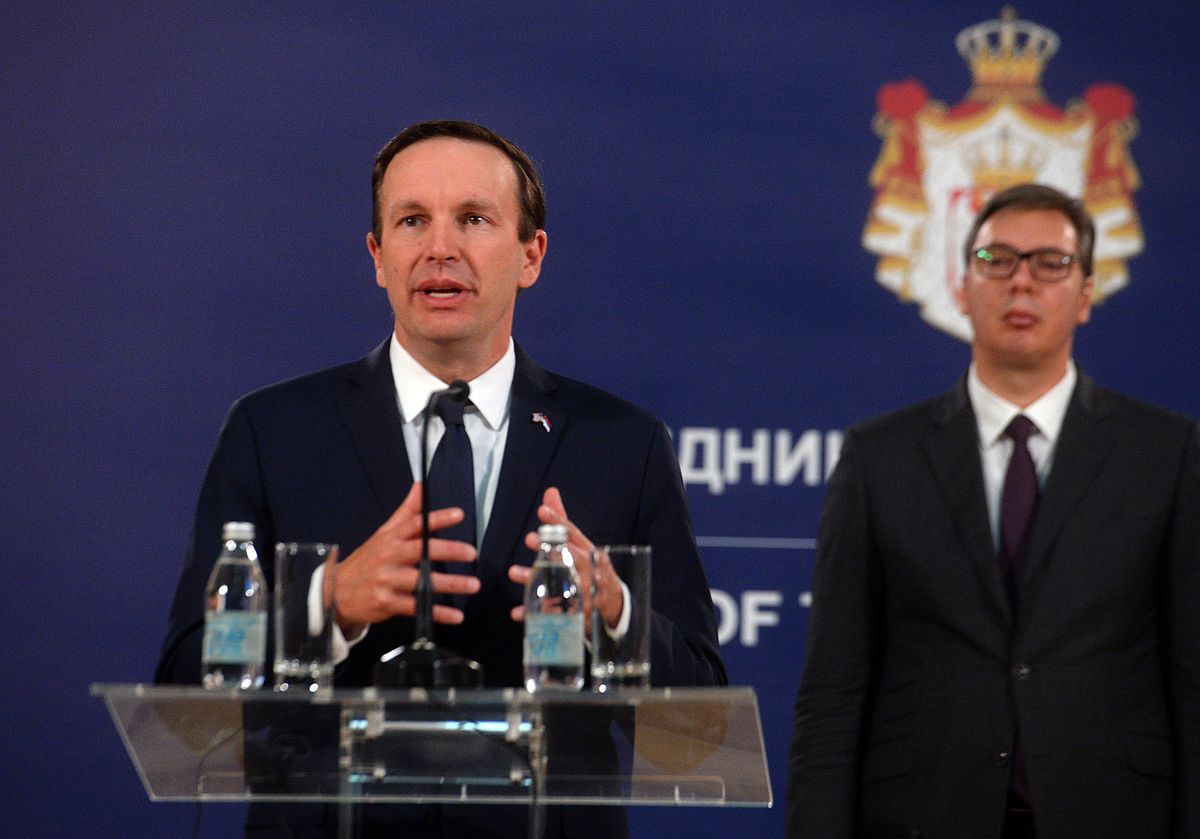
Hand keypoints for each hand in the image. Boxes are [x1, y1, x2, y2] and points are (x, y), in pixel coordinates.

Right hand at [331, 482, 478, 636]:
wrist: (336, 592)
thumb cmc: (367, 560)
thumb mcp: (384, 533)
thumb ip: (407, 511)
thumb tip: (422, 486)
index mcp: (390, 538)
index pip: (415, 524)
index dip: (437, 518)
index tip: (459, 514)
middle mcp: (388, 557)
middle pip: (421, 551)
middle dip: (448, 551)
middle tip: (472, 553)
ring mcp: (387, 581)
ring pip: (422, 581)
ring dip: (450, 584)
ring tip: (474, 585)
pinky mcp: (386, 603)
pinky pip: (416, 608)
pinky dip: (437, 613)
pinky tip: (456, 616)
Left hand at [507, 487, 622, 628]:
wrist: (613, 606)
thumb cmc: (591, 568)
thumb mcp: (580, 545)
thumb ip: (562, 522)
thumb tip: (550, 492)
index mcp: (590, 553)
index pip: (575, 535)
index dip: (559, 523)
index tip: (541, 511)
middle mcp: (589, 572)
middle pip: (571, 560)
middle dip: (551, 550)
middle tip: (529, 538)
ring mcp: (584, 595)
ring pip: (560, 587)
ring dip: (535, 580)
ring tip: (514, 572)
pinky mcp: (576, 615)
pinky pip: (553, 615)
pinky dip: (534, 614)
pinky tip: (517, 611)